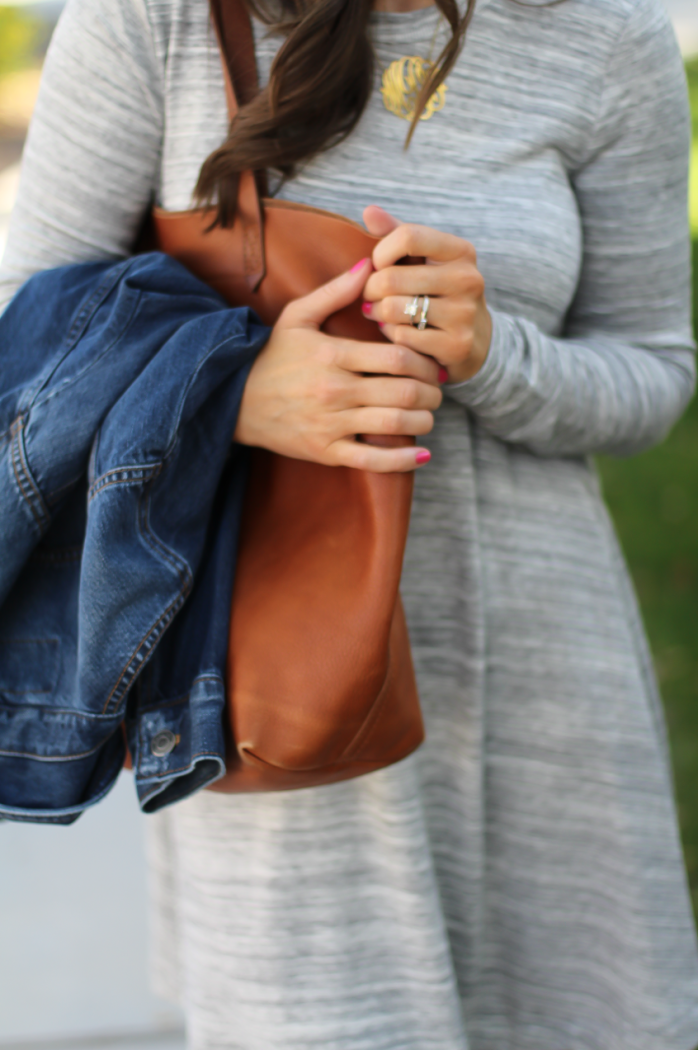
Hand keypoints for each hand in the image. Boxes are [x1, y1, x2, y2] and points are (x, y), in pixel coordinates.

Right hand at [234, 258, 441, 471]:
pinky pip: (372, 461)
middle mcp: (334, 390)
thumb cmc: (271, 356)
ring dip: (423, 421)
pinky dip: (403, 460)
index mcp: (332, 354)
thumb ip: (335, 291)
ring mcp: (330, 424)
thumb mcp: (296, 316)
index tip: (432, 364)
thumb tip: (369, 263)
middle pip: (403, 391)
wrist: (232, 399)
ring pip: (394, 425)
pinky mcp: (325, 452)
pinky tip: (422, 453)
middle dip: (430, 392)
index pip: (396, 356)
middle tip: (437, 391)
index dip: (425, 361)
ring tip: (427, 415)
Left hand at [360, 206, 491, 383]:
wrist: (475, 341)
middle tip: (371, 296)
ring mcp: (464, 314)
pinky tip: (397, 333)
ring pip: (392, 309)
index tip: (378, 265)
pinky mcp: (457, 345)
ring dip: (377, 313)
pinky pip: (401, 337)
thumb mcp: (424, 260)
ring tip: (380, 313)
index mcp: (461, 251)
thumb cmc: (438, 292)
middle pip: (391, 278)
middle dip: (371, 289)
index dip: (381, 252)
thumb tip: (369, 210)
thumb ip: (396, 233)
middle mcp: (468, 279)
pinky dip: (391, 336)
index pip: (408, 236)